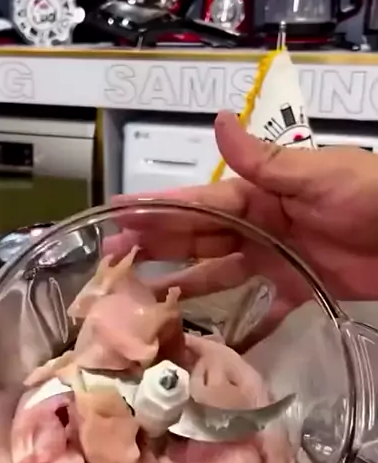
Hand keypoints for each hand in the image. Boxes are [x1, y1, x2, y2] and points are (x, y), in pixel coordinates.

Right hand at [112, 112, 377, 301]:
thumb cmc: (371, 197)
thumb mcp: (318, 175)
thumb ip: (265, 161)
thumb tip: (217, 121)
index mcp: (259, 195)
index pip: (197, 202)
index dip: (156, 209)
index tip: (116, 214)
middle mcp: (259, 225)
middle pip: (197, 238)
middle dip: (155, 246)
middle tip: (111, 261)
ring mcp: (276, 259)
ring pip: (219, 273)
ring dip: (183, 285)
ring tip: (144, 301)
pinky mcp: (299, 289)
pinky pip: (262, 310)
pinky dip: (241, 325)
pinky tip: (211, 341)